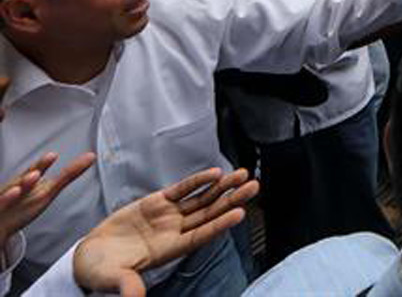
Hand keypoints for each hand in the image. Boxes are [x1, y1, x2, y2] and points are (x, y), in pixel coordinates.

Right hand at [0, 151, 96, 247]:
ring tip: (34, 176)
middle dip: (34, 170)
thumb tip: (91, 157)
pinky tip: (14, 192)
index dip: (43, 164)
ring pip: (10, 191)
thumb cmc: (24, 203)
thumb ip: (68, 174)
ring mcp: (6, 199)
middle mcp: (16, 187)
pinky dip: (5, 200)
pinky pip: (0, 205)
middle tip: (48, 160)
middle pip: (23, 178)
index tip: (54, 155)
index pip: (35, 170)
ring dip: (21, 183)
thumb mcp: (48, 189)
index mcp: (28, 181)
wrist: (0, 225)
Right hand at [72, 168, 258, 296]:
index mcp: (169, 251)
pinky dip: (197, 181)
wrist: (88, 257)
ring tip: (243, 175)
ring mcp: (168, 216)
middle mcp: (174, 232)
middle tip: (254, 186)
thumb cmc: (100, 271)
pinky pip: (182, 190)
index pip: (200, 236)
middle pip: (209, 214)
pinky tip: (214, 174)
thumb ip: (127, 285)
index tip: (241, 213)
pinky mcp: (157, 203)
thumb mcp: (113, 278)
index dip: (220, 225)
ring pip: (201, 200)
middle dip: (232, 200)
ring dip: (222, 187)